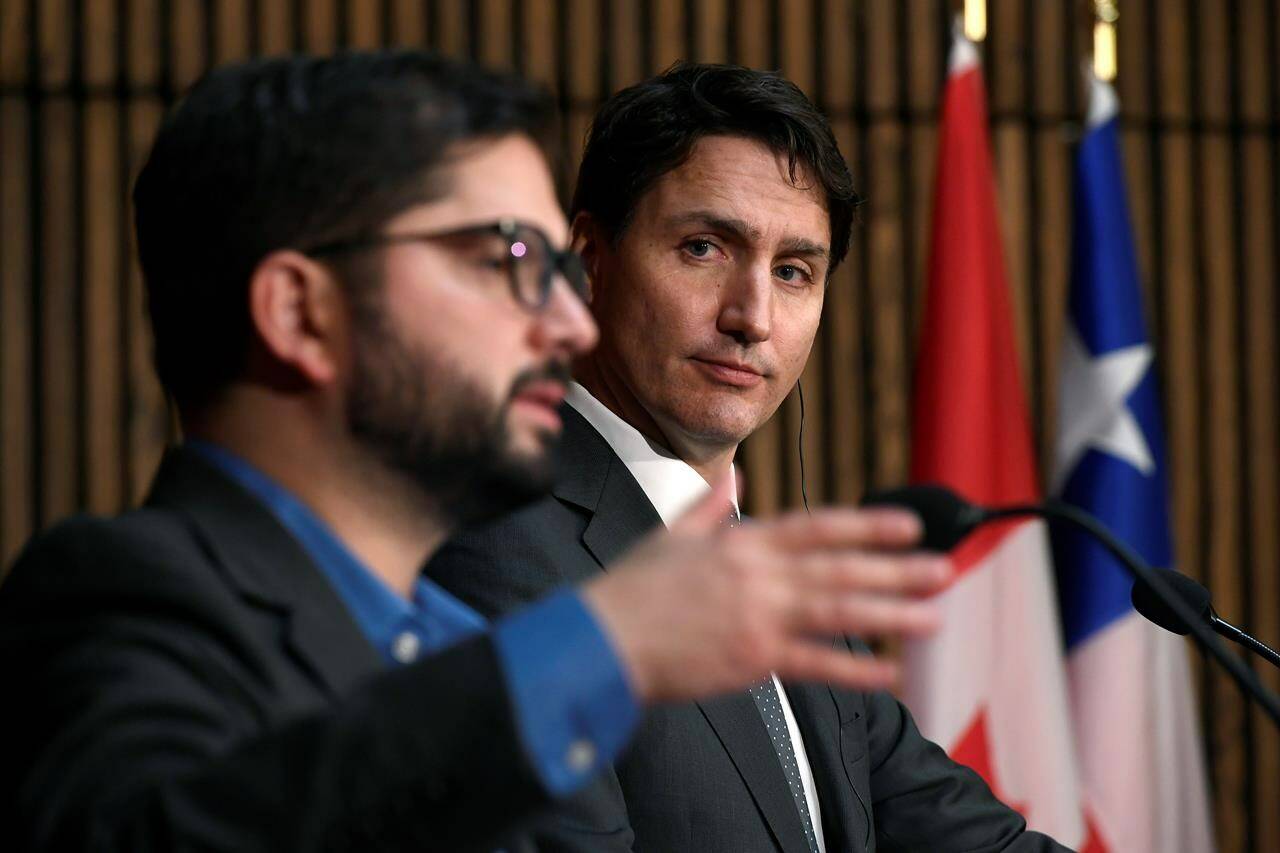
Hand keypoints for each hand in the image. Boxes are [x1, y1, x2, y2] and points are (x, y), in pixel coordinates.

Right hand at [580, 472, 949, 702]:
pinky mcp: (752, 659)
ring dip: (890, 614)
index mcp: (742, 542)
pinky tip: (889, 672)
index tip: (908, 525)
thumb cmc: (632, 588)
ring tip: (933, 616)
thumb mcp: (671, 535)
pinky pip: (815, 663)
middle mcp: (758, 574)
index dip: (867, 525)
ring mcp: (758, 616)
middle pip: (840, 568)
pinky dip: (854, 669)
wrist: (602, 638)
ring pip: (838, 611)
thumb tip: (737, 480)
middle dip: (896, 569)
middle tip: (943, 569)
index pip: (818, 526)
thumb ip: (711, 508)